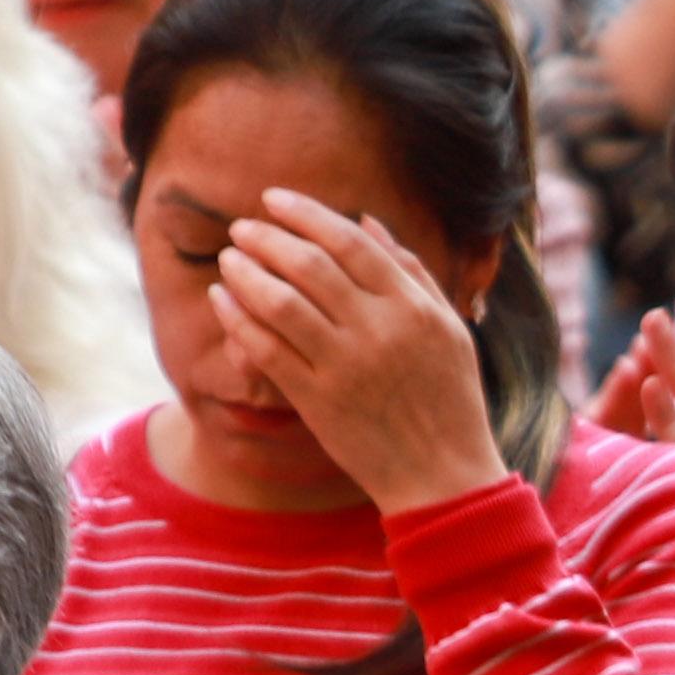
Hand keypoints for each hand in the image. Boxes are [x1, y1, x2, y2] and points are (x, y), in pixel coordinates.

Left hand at [209, 185, 512, 513]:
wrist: (442, 475)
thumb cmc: (451, 400)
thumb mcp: (450, 329)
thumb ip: (412, 272)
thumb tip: (367, 222)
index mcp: (413, 307)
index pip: (351, 242)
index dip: (307, 214)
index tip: (275, 200)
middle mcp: (379, 330)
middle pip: (310, 264)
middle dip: (268, 237)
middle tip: (243, 227)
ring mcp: (346, 366)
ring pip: (281, 302)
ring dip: (246, 272)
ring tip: (229, 259)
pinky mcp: (318, 400)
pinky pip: (267, 349)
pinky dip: (239, 319)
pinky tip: (223, 300)